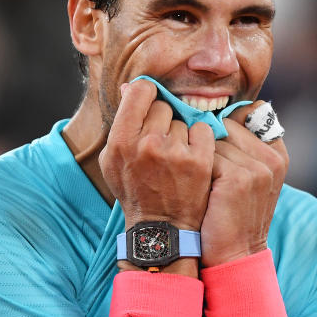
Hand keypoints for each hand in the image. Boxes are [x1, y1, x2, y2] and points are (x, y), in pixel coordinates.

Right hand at [99, 78, 215, 231]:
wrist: (161, 228)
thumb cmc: (135, 191)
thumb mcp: (113, 160)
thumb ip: (122, 123)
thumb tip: (130, 87)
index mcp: (122, 140)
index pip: (140, 90)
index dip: (147, 94)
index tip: (150, 105)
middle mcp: (147, 143)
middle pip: (163, 106)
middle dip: (164, 121)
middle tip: (162, 143)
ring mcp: (175, 152)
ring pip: (183, 120)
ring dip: (182, 134)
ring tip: (176, 157)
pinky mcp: (199, 160)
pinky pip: (203, 129)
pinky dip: (200, 141)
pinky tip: (193, 157)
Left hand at [199, 101, 288, 265]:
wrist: (233, 254)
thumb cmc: (231, 212)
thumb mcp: (246, 178)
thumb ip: (240, 146)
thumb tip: (214, 112)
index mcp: (277, 154)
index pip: (249, 113)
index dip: (226, 125)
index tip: (214, 146)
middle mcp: (272, 158)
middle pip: (226, 125)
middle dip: (208, 142)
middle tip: (203, 170)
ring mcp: (258, 168)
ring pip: (212, 140)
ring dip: (199, 158)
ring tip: (201, 183)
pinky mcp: (238, 178)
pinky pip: (205, 156)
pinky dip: (196, 171)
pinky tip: (199, 190)